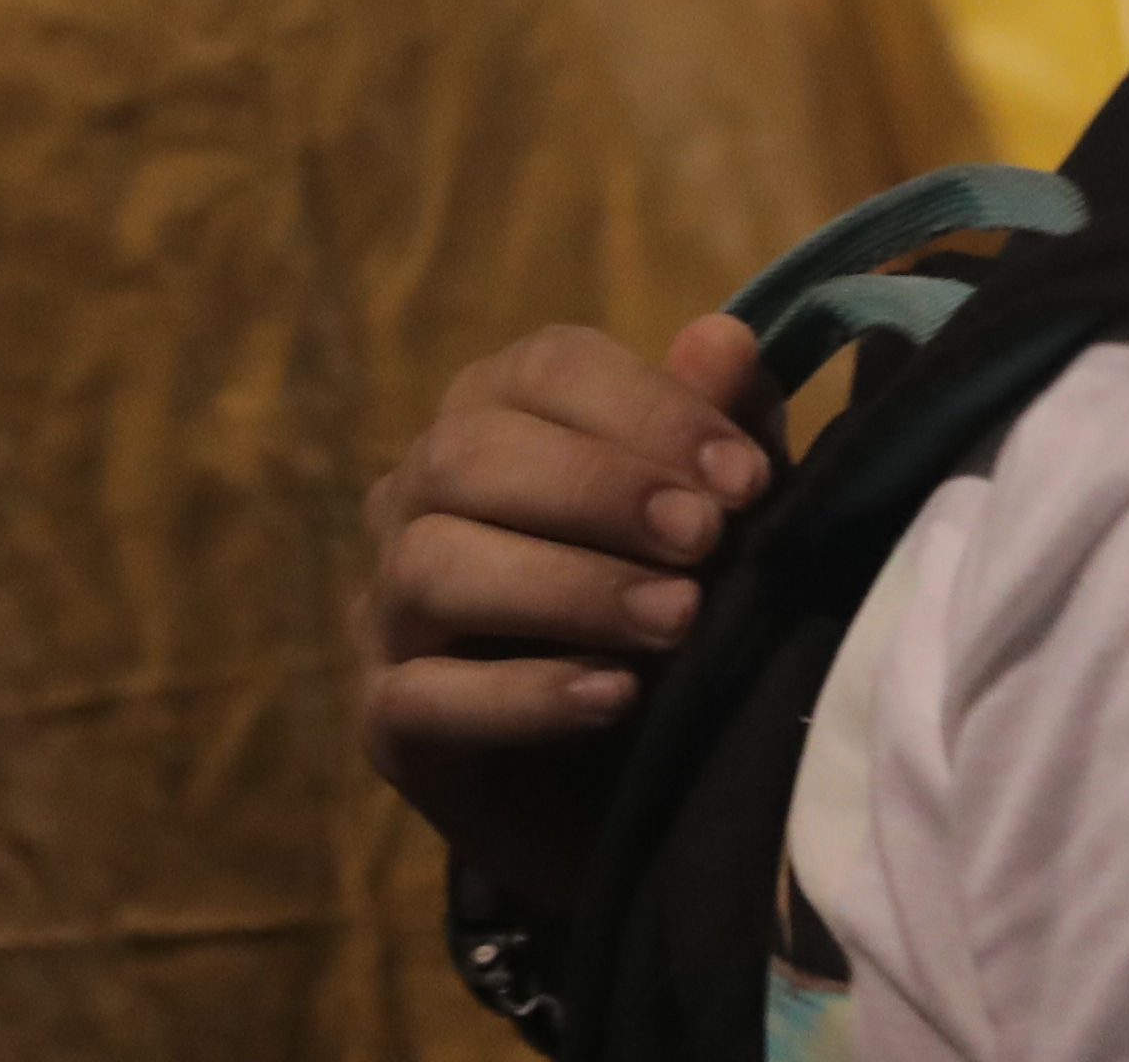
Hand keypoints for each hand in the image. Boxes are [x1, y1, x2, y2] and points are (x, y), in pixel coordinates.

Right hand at [356, 313, 776, 904]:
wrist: (622, 787)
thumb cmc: (663, 614)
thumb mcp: (715, 516)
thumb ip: (721, 429)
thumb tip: (724, 342)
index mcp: (494, 416)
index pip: (544, 369)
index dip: (647, 409)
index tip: (744, 476)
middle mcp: (416, 496)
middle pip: (469, 454)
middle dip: (599, 490)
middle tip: (705, 541)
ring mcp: (386, 609)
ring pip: (433, 565)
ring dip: (566, 587)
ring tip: (676, 620)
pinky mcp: (384, 719)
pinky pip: (423, 694)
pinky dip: (524, 696)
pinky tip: (614, 698)